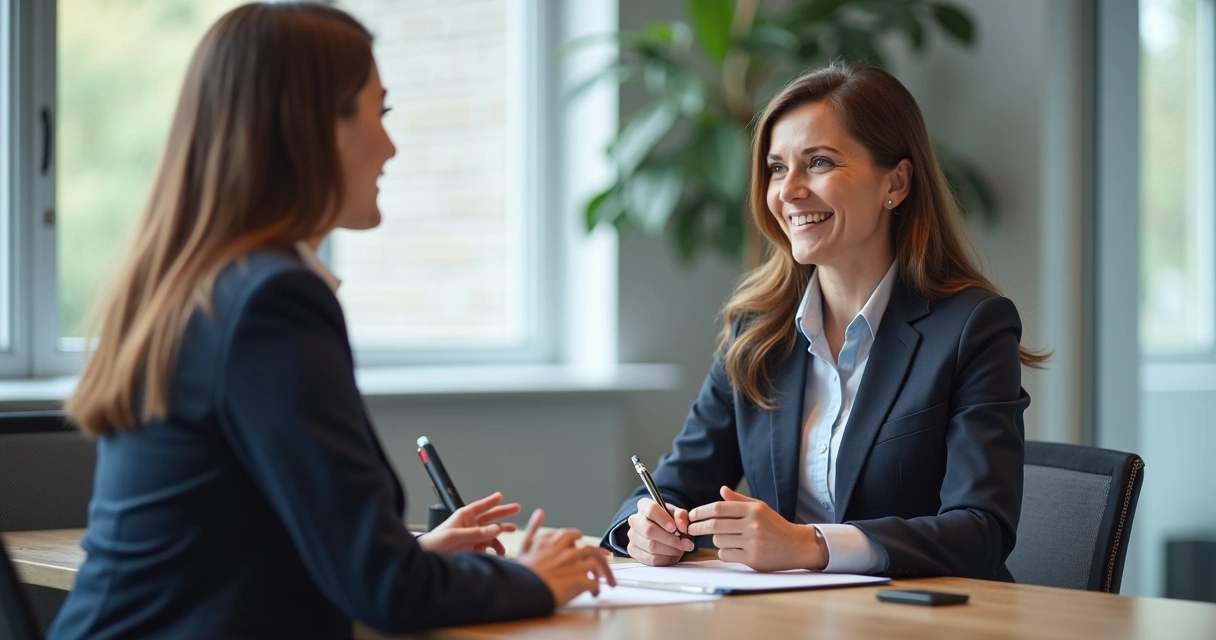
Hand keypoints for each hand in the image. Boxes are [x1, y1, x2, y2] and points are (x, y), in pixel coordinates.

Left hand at [417, 492, 519, 554]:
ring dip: (501, 535)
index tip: (501, 495)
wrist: (428, 558)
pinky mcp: (472, 548)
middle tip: (516, 508)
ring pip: (491, 533)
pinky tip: (498, 553)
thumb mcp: (455, 536)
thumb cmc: (435, 543)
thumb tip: (496, 529)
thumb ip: (476, 533)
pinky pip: (487, 547)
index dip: (491, 501)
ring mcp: (472, 537)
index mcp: (464, 516)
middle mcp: (470, 525)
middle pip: (490, 517)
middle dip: (504, 513)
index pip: (480, 506)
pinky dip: (494, 549)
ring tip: (512, 533)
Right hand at [516, 509, 615, 606]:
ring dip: (599, 571)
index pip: (571, 535)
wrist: (523, 592)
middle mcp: (566, 549)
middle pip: (588, 548)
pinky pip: (595, 583)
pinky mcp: (580, 580)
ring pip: (595, 563)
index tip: (577, 547)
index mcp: (553, 540)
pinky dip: (596, 588)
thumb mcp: (525, 545)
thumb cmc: (522, 572)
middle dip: (596, 553)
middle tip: (602, 558)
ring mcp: (575, 564)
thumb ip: (534, 527)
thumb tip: (540, 512)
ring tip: (599, 579)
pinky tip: (593, 592)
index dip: (575, 543)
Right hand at [625, 497, 694, 565]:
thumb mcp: (677, 514)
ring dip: (670, 550)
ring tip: (680, 549)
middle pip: (649, 530)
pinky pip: (650, 558)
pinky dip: (665, 559)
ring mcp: (632, 536)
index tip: (675, 528)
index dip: (663, 519)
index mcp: (644, 505)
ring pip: (650, 546)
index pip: (651, 510)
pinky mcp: (633, 550)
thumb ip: (681, 516)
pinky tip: (673, 556)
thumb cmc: (668, 520)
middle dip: (670, 539)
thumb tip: (682, 527)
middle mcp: (635, 520)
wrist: (660, 530)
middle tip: (684, 543)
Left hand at [687, 486, 826, 571]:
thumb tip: (721, 490)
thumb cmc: (775, 526)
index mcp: (753, 510)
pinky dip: (723, 552)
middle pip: (715, 525)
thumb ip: (739, 500)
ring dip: (715, 540)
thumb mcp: (760, 508)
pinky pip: (726, 555)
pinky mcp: (753, 559)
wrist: (796, 546)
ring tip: (722, 538)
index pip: (719, 508)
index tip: (692, 515)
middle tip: (690, 528)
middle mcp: (753, 525)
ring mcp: (753, 542)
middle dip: (699, 526)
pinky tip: (730, 549)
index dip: (701, 511)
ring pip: (719, 541)